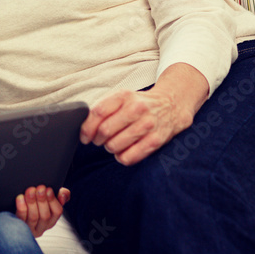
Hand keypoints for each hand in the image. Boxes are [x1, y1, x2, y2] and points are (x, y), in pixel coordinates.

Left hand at [15, 184, 69, 237]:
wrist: (12, 211)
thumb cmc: (34, 202)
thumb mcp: (48, 198)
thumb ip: (60, 194)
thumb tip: (63, 193)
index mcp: (51, 219)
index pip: (57, 211)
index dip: (53, 200)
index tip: (49, 189)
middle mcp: (42, 226)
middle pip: (45, 215)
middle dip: (42, 200)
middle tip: (40, 188)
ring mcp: (30, 229)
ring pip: (33, 217)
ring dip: (32, 202)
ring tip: (30, 191)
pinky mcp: (18, 228)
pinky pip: (21, 219)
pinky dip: (21, 208)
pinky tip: (20, 198)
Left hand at [79, 63, 208, 165]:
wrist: (170, 105)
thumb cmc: (138, 104)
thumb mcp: (121, 98)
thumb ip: (102, 108)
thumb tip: (84, 127)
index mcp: (124, 96)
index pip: (98, 112)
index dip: (87, 128)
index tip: (84, 137)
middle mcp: (137, 109)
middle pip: (105, 131)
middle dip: (98, 140)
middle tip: (100, 140)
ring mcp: (148, 124)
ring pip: (115, 145)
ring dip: (110, 148)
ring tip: (114, 143)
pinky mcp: (156, 140)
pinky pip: (129, 157)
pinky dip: (122, 157)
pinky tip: (124, 151)